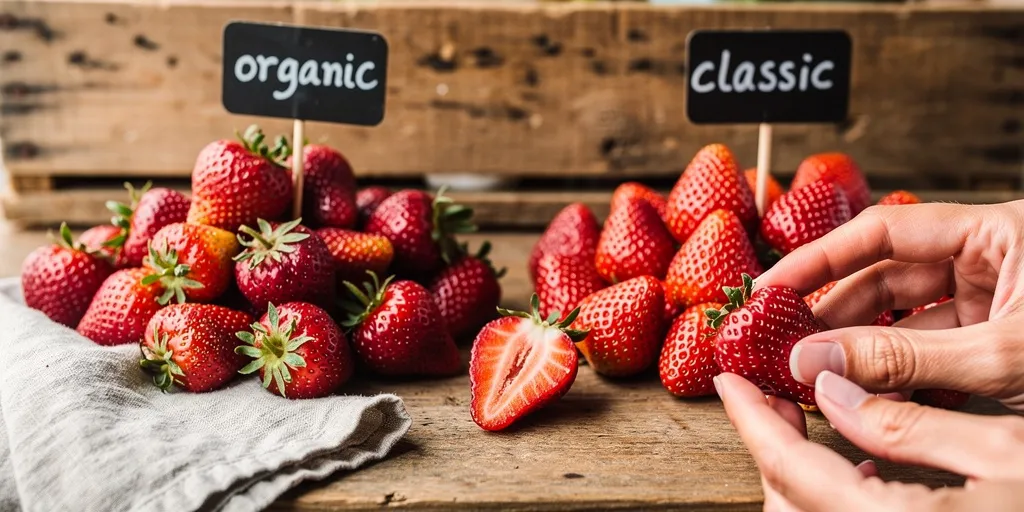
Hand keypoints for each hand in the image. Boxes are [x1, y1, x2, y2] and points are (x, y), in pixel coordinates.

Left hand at [715, 371, 1023, 511]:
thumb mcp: (1006, 456)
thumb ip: (906, 426)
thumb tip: (829, 387)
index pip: (789, 470)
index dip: (751, 420)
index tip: (727, 377)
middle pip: (789, 502)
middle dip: (768, 445)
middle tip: (766, 391)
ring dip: (797, 470)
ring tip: (806, 415)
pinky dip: (835, 494)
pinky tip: (860, 464)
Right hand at [754, 201, 1023, 410]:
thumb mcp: (1002, 357)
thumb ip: (906, 359)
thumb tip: (815, 361)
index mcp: (997, 232)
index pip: (883, 232)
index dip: (819, 260)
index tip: (769, 288)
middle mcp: (990, 259)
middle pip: (886, 277)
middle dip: (833, 317)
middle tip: (784, 347)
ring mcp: (995, 300)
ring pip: (904, 321)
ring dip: (861, 354)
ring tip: (817, 378)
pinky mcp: (996, 340)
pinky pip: (931, 352)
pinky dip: (899, 376)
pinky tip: (867, 397)